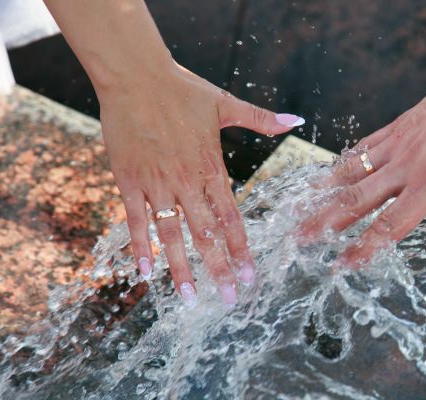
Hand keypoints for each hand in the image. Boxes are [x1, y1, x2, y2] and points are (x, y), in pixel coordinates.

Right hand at [99, 63, 303, 304]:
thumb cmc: (182, 89)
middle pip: (206, 234)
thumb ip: (261, 119)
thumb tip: (297, 121)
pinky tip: (145, 275)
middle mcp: (186, 182)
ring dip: (182, 269)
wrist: (135, 74)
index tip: (251, 276)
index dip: (241, 249)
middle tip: (229, 300)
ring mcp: (156, 184)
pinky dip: (141, 248)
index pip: (232, 218)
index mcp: (211, 168)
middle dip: (219, 269)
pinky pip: (136, 220)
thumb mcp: (225, 104)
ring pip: (172, 235)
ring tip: (190, 299)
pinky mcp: (129, 181)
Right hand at [300, 0, 425, 277]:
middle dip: (325, 222)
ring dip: (325, 194)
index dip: (364, 248)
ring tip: (300, 211)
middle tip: (298, 240)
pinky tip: (329, 174)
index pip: (391, 223)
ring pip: (353, 172)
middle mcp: (409, 163)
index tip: (342, 266)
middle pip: (358, 199)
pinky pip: (364, 147)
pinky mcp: (400, 125)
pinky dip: (343, 163)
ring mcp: (400, 142)